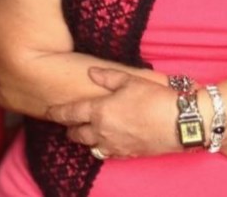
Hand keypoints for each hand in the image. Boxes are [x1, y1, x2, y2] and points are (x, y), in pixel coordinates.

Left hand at [46, 67, 178, 157]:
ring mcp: (113, 145)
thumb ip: (108, 77)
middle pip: (76, 134)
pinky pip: (105, 154)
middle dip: (70, 127)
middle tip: (70, 121)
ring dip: (85, 138)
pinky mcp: (125, 154)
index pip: (71, 113)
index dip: (58, 112)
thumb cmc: (154, 98)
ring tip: (87, 131)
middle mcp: (101, 132)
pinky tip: (106, 140)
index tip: (49, 111)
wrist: (177, 122)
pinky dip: (101, 147)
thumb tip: (91, 72)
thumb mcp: (130, 80)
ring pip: (89, 146)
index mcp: (100, 111)